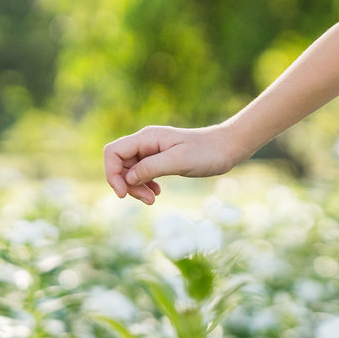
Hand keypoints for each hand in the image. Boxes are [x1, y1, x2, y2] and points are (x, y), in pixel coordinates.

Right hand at [103, 123, 251, 204]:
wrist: (227, 148)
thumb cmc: (206, 152)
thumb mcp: (179, 160)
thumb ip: (151, 167)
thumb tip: (127, 178)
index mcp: (147, 137)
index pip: (113, 152)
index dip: (112, 173)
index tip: (123, 193)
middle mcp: (146, 142)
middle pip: (119, 164)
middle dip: (126, 184)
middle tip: (147, 200)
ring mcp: (152, 150)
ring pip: (130, 171)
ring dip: (136, 187)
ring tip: (152, 199)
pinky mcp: (160, 159)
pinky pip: (142, 173)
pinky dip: (145, 185)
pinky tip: (157, 193)